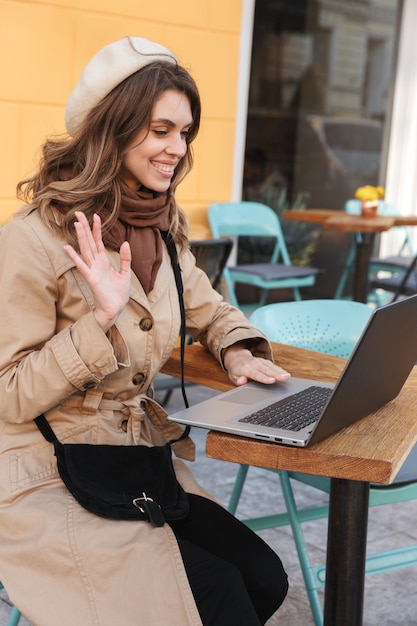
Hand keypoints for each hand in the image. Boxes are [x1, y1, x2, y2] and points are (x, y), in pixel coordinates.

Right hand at [64, 212, 131, 331]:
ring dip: (81, 237)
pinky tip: (67, 247)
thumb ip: (125, 258)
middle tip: (78, 212)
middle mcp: (96, 264)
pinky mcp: (91, 278)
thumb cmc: (118, 294)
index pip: (99, 241)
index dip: (97, 229)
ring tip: (76, 223)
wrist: (115, 309)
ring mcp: (92, 270)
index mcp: (104, 261)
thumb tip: (125, 242)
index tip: (96, 215)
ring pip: (85, 250)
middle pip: (89, 242)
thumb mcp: (126, 273)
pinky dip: (74, 257)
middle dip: (84, 227)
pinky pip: (82, 266)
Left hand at [223, 344, 290, 385]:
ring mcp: (261, 361)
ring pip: (271, 366)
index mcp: (246, 368)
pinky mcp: (265, 361)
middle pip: (266, 369)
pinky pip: (273, 365)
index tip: (272, 380)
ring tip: (288, 376)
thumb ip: (238, 380)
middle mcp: (254, 363)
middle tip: (285, 378)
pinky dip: (280, 369)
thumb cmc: (237, 370)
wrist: (237, 358)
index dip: (264, 378)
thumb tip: (242, 380)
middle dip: (276, 374)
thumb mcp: (234, 377)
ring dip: (280, 371)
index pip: (256, 374)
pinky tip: (286, 374)